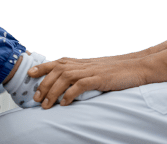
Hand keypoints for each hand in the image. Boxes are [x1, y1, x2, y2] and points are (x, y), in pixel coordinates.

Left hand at [28, 56, 146, 107]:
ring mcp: (91, 70)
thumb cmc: (116, 71)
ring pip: (66, 77)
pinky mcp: (100, 79)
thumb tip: (67, 83)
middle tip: (36, 99)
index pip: (58, 61)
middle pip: (58, 70)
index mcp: (82, 62)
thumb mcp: (95, 70)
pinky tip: (65, 103)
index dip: (42, 66)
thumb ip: (82, 73)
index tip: (30, 73)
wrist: (136, 67)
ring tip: (47, 105)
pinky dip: (70, 94)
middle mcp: (84, 64)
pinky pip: (81, 85)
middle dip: (44, 84)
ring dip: (53, 91)